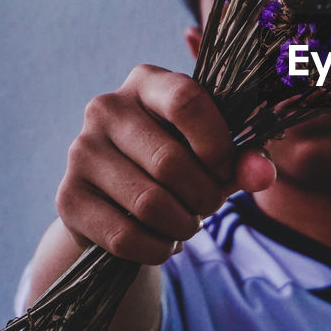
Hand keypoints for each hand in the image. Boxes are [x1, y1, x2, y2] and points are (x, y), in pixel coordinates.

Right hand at [57, 64, 275, 263]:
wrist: (121, 198)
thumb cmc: (181, 161)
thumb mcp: (216, 153)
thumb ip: (245, 159)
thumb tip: (262, 175)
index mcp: (148, 82)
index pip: (187, 100)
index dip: (217, 144)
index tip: (227, 170)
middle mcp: (106, 108)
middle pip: (170, 161)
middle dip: (204, 196)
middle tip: (210, 205)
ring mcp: (81, 150)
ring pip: (149, 204)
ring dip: (183, 225)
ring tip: (188, 223)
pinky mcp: (68, 196)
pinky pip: (124, 236)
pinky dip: (157, 248)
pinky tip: (164, 242)